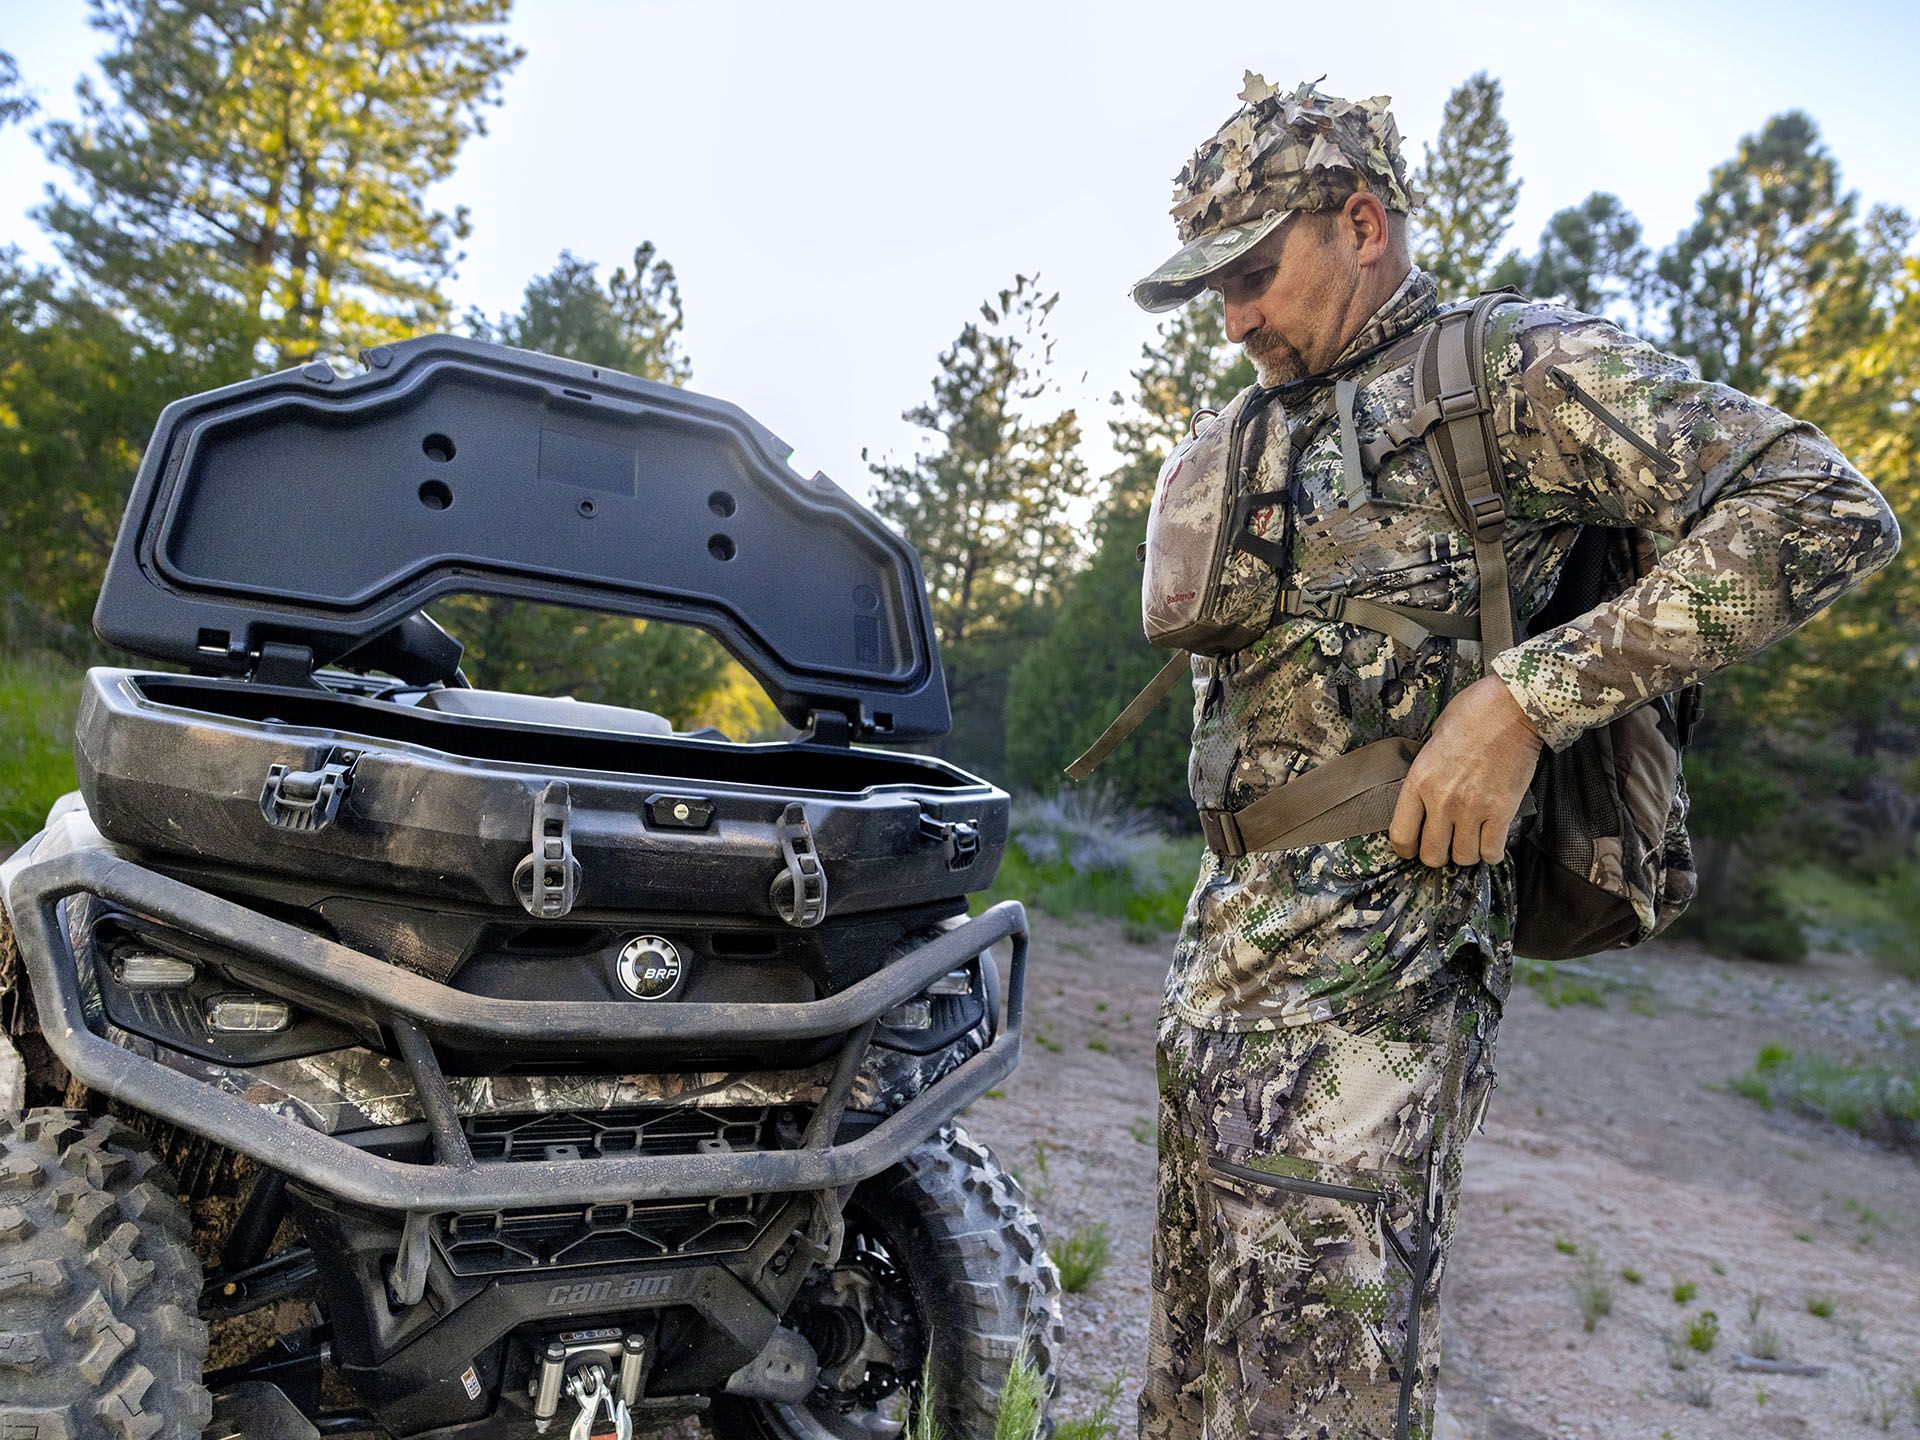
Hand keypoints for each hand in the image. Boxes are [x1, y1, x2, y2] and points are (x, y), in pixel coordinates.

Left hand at [1388, 675, 1544, 867]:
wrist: (1512, 708)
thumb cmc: (1472, 713)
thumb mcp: (1433, 738)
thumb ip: (1427, 770)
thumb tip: (1426, 789)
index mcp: (1419, 780)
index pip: (1400, 835)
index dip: (1405, 848)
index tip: (1413, 847)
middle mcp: (1441, 800)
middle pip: (1431, 855)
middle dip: (1437, 854)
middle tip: (1445, 844)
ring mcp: (1472, 808)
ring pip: (1463, 857)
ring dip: (1467, 852)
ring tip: (1470, 839)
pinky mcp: (1502, 811)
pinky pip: (1492, 852)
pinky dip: (1492, 852)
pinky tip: (1491, 841)